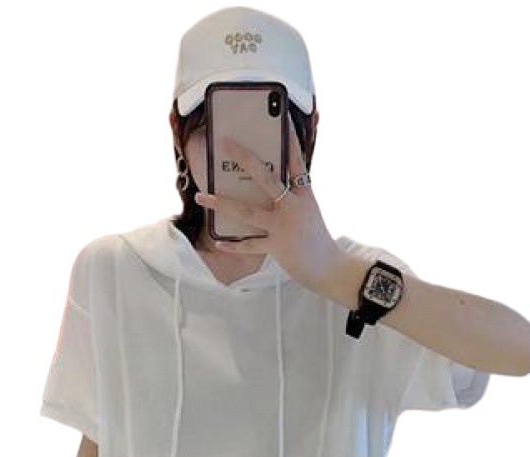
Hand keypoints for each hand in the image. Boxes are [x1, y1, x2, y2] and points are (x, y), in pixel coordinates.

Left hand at [193, 112, 347, 294]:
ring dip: (221, 203)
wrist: (329, 268)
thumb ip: (293, 197)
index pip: (296, 161)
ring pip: (247, 211)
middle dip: (245, 158)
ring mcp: (284, 227)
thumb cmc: (316, 239)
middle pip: (266, 177)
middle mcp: (293, 207)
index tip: (281, 116)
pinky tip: (218, 241)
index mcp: (305, 195)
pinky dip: (233, 245)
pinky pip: (250, 245)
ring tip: (200, 196)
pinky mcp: (277, 247)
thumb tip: (269, 186)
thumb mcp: (309, 212)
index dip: (289, 139)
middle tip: (226, 143)